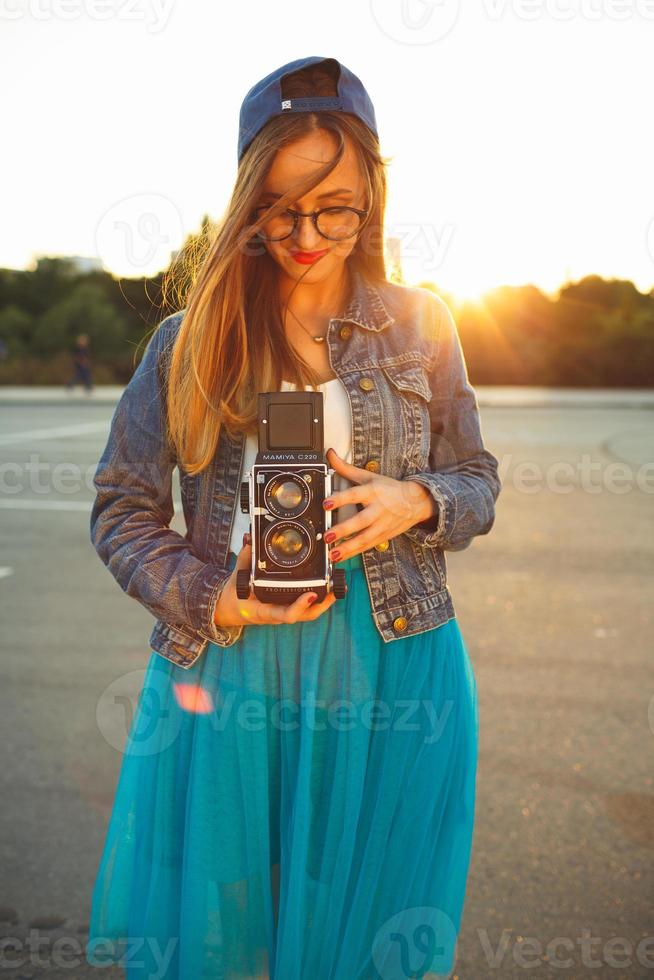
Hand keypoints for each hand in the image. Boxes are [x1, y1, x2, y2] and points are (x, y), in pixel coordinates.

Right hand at [213, 535, 337, 629]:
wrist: (230, 609)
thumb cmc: (234, 596)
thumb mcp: (237, 576)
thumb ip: (244, 558)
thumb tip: (249, 538)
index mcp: (264, 611)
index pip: (286, 614)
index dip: (300, 606)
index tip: (311, 595)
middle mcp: (276, 615)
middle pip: (304, 616)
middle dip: (322, 605)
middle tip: (334, 589)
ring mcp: (282, 614)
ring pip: (308, 614)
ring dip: (324, 603)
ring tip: (336, 588)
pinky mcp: (286, 610)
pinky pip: (305, 610)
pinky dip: (318, 601)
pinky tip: (327, 590)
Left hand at [322, 448, 434, 561]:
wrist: (415, 502)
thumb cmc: (389, 488)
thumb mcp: (369, 476)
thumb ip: (346, 468)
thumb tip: (330, 454)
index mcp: (373, 492)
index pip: (355, 494)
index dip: (340, 499)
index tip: (326, 503)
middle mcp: (377, 509)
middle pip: (360, 521)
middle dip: (344, 530)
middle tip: (328, 536)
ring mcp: (381, 525)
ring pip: (364, 539)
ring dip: (348, 547)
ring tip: (333, 554)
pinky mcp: (382, 536)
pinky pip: (366, 546)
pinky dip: (353, 553)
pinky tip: (340, 557)